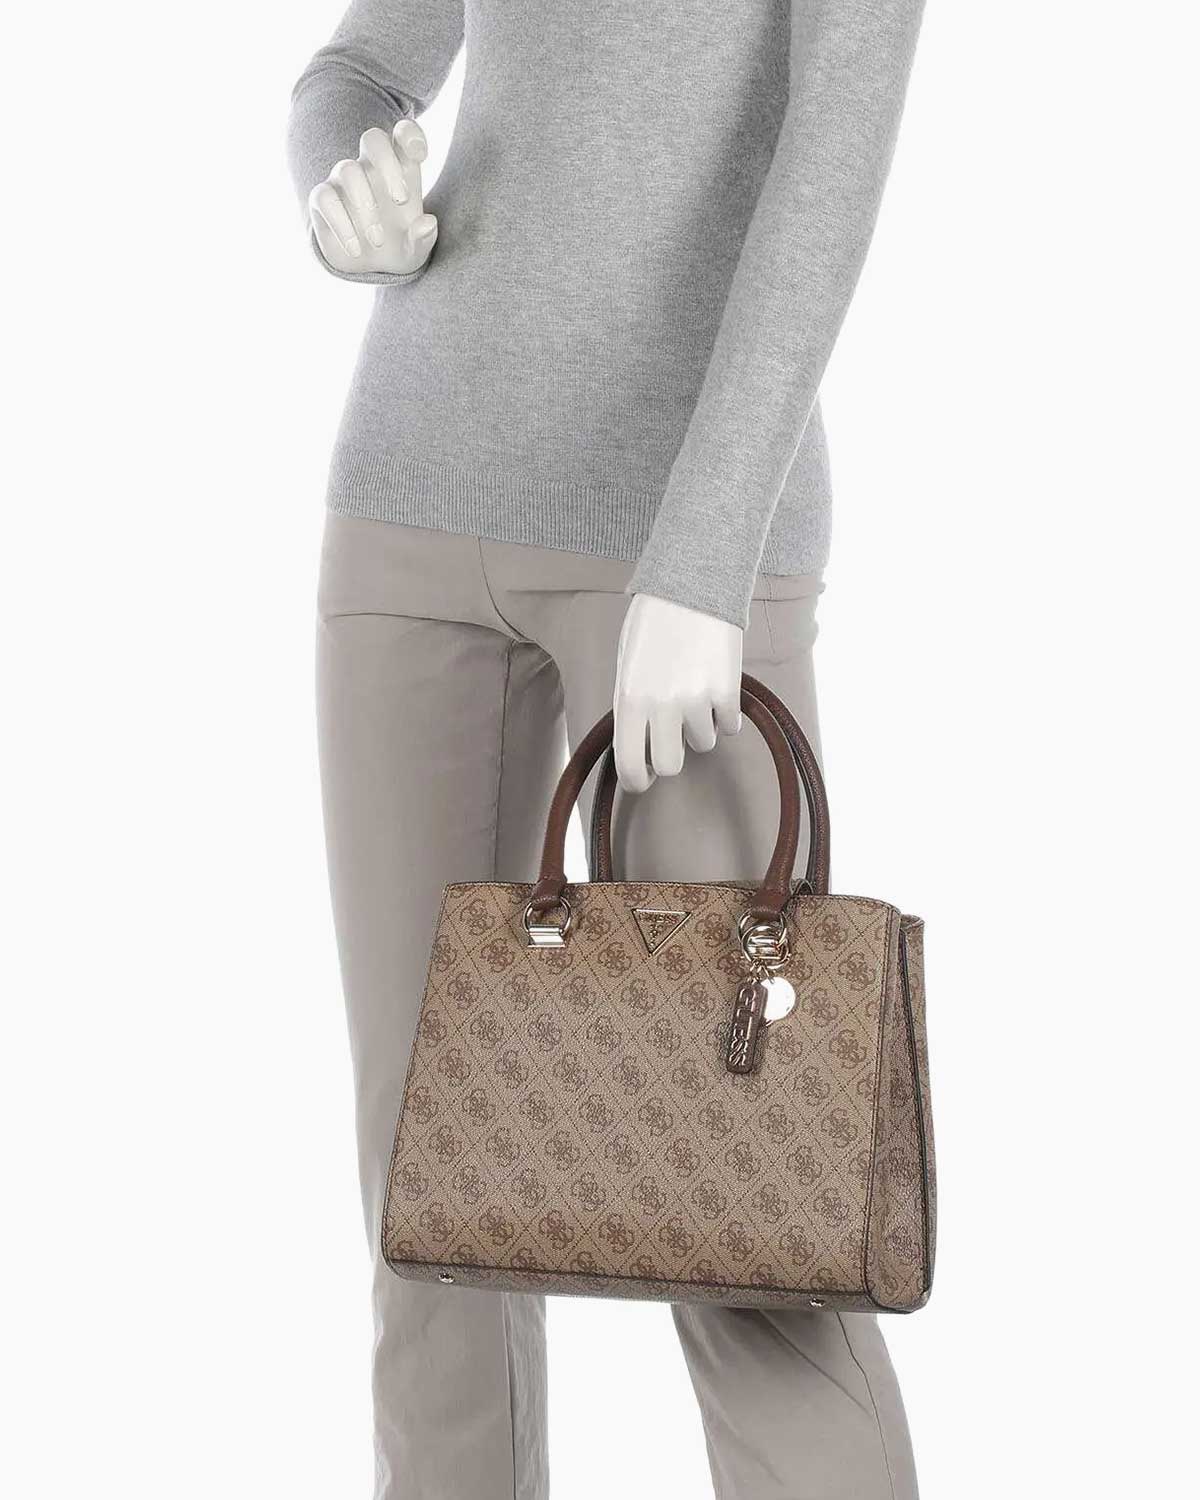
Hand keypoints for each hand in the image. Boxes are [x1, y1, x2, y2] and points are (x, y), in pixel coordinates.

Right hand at [308, 120, 437, 275]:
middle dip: (388, 164)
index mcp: (400, 170)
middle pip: (372, 139)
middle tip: (401, 200)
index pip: (403, 134)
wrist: (366, 269)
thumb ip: (423, 238)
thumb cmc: (395, 249)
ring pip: (348, 169)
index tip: (419, 156)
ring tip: (378, 240)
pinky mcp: (322, 199)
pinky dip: (341, 224)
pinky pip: (325, 198)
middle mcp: (370, 168)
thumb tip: (428, 223)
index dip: (410, 135)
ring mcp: (343, 179)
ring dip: (365, 204)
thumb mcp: (414, 251)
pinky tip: (356, 249)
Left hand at [612, 594, 743, 792]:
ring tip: (696, 694)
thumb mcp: (627, 664)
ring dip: (701, 727)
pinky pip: (730, 726)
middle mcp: (662, 706)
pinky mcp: (728, 692)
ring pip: (703, 743)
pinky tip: (718, 690)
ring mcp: (697, 700)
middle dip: (671, 757)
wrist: (692, 584)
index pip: (629, 763)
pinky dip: (726, 715)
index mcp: (629, 699)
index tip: (643, 779)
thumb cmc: (653, 621)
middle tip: (674, 741)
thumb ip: (631, 704)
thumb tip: (638, 741)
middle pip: (670, 766)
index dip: (637, 780)